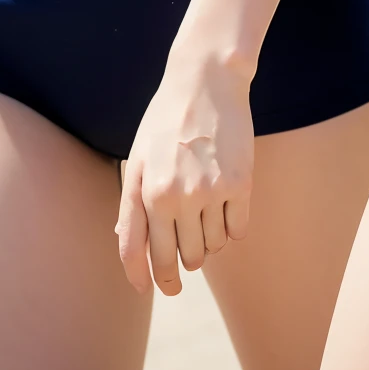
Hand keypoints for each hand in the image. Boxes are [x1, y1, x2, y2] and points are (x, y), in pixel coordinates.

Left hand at [115, 57, 253, 295]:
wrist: (206, 80)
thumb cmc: (166, 120)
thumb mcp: (138, 157)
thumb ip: (131, 203)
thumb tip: (127, 245)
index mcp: (146, 191)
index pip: (139, 255)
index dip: (145, 279)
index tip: (151, 289)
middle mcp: (176, 197)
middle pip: (180, 260)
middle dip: (180, 267)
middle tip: (184, 262)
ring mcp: (210, 192)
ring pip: (211, 249)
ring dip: (207, 242)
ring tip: (204, 215)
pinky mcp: (241, 184)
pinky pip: (237, 231)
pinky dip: (231, 229)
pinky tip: (226, 208)